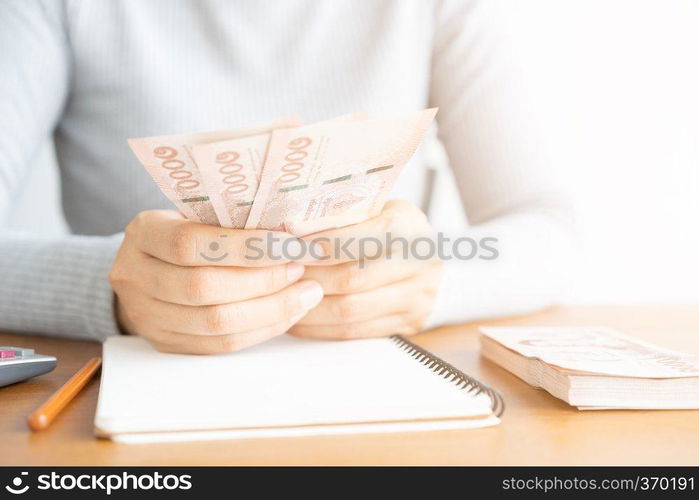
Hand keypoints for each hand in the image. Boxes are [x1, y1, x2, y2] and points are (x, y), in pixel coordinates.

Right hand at [109, 210, 323, 353]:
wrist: (147, 270)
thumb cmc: (188, 234)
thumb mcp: (197, 215)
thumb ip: (231, 221)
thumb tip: (292, 228)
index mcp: (143, 233)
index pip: (191, 243)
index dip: (245, 247)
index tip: (289, 245)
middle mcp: (134, 276)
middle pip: (203, 287)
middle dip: (263, 281)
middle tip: (303, 270)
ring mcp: (146, 316)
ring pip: (214, 323)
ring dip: (270, 310)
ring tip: (306, 295)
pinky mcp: (166, 344)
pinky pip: (219, 345)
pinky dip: (260, 330)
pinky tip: (288, 314)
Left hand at [289, 200, 441, 339]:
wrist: (431, 262)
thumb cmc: (390, 230)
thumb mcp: (376, 210)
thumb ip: (343, 217)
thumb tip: (289, 228)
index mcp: (408, 226)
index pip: (359, 239)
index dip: (320, 245)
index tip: (288, 246)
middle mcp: (419, 263)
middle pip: (351, 278)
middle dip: (308, 278)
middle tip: (278, 276)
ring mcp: (416, 297)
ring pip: (349, 310)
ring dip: (309, 307)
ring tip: (283, 298)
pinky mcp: (407, 324)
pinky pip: (353, 332)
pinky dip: (320, 327)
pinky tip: (299, 318)